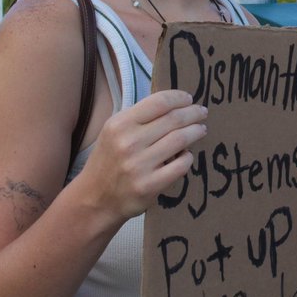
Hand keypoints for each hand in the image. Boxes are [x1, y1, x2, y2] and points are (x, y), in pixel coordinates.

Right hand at [74, 90, 205, 221]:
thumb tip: (173, 104)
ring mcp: (139, 165)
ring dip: (196, 131)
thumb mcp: (113, 132)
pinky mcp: (149, 185)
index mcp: (119, 124)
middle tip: (202, 112)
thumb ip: (139, 118)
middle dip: (193, 113)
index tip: (189, 98)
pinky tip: (187, 155)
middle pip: (174, 119)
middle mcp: (128, 142)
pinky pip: (181, 165)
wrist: (94, 199)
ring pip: (180, 140)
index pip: (159, 102)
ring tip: (201, 129)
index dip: (179, 98)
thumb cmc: (108, 161)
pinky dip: (188, 157)